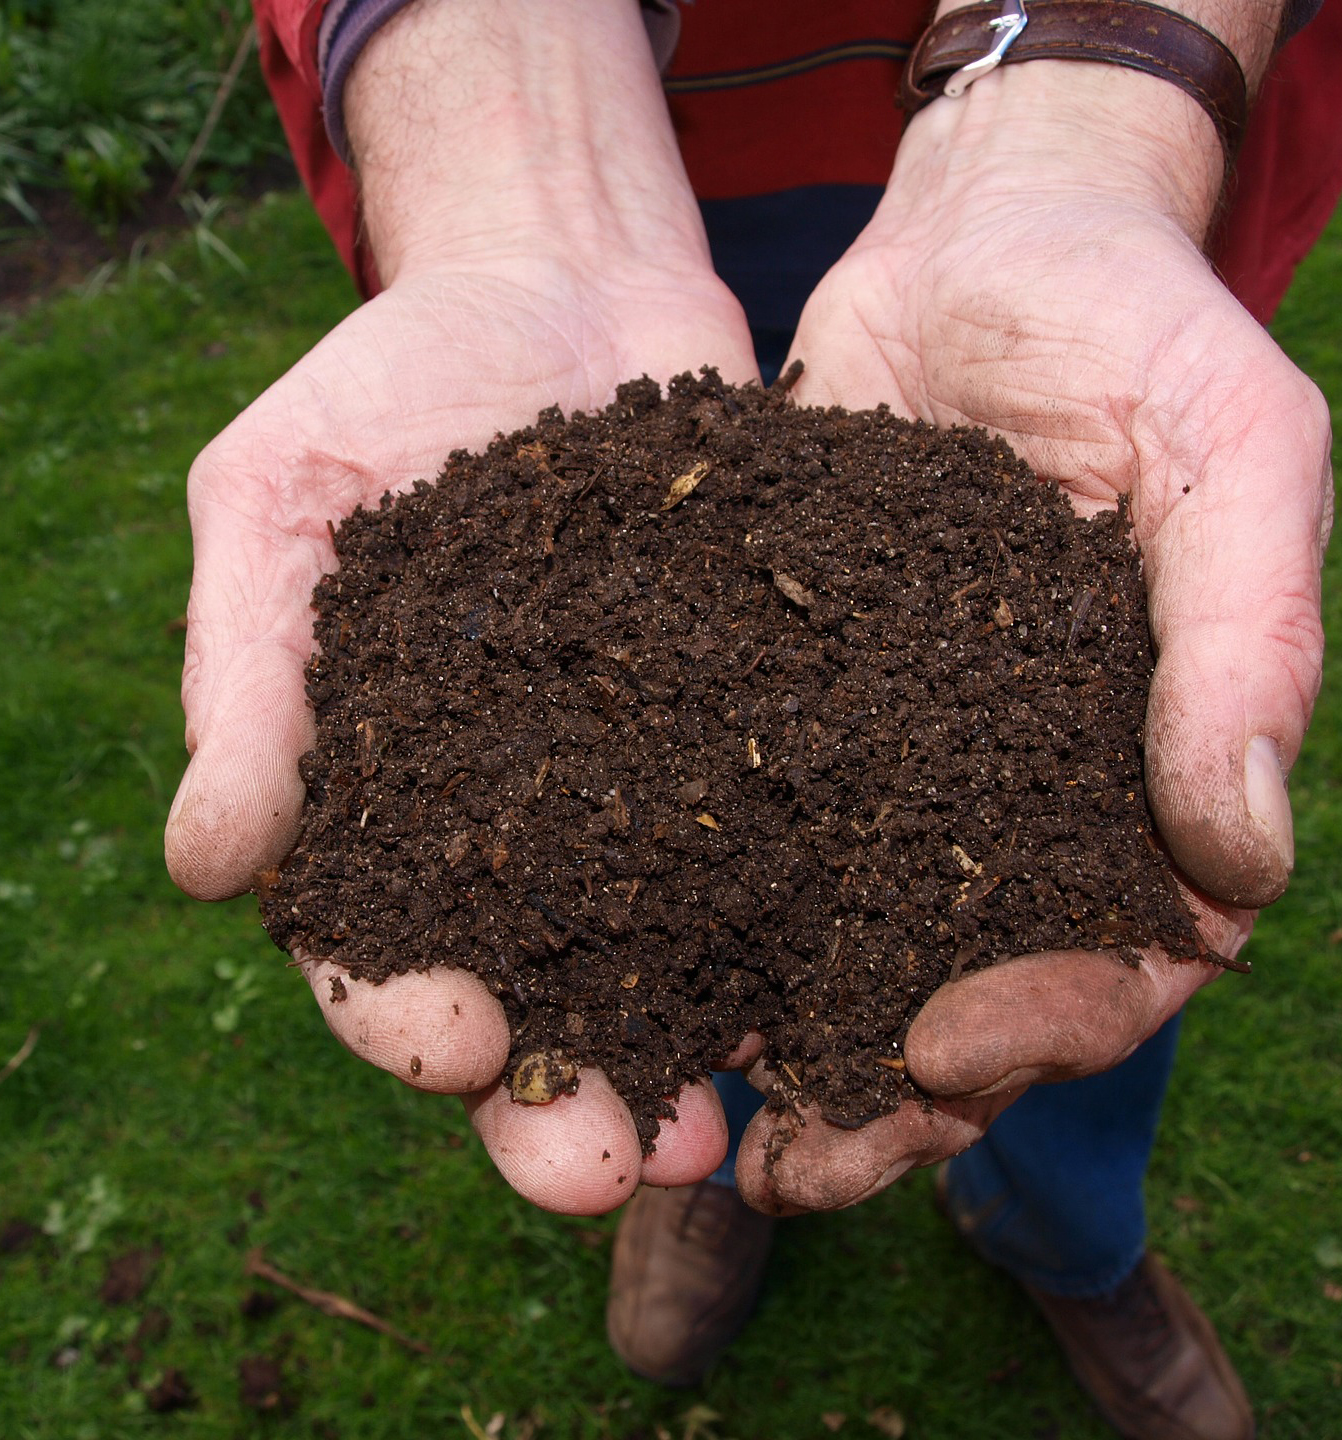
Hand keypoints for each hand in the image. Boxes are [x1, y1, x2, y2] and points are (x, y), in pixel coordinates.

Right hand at [165, 0, 760, 1213]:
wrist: (560, 282)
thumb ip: (247, 677)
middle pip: (538, 994)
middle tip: (613, 1167)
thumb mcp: (280, 502)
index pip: (380, 947)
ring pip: (671, 953)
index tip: (458, 1050)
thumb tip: (207, 865)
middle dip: (565, 1097)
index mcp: (391, 798)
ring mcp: (651, 781)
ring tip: (737, 1121)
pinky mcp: (757, 724)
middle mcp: (526, 821)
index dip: (408, 1017)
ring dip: (697, 1048)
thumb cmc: (390, 388)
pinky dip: (811, 914)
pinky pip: (785, 837)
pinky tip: (851, 975)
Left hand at [734, 57, 1329, 1213]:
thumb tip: (1245, 861)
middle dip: (887, 1091)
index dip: (1046, 1026)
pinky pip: (743, 823)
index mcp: (1141, 769)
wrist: (988, 239)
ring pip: (842, 937)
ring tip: (685, 1118)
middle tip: (787, 1166)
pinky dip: (689, 903)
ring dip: (774, 1038)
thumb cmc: (1139, 329)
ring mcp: (896, 755)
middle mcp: (1015, 790)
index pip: (1121, 954)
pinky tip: (619, 963)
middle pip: (964, 986)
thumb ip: (1248, 644)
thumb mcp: (1233, 455)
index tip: (942, 1056)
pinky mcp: (788, 699)